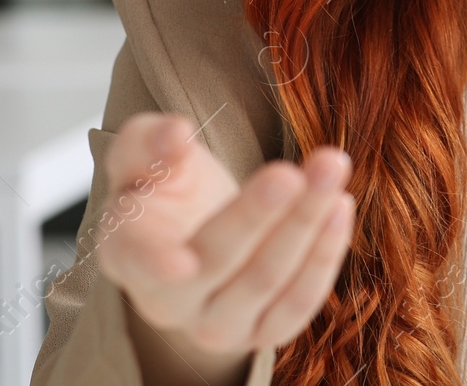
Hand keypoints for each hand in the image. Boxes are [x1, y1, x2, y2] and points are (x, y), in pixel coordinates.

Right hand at [95, 111, 355, 367]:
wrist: (193, 229)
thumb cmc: (162, 189)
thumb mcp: (141, 151)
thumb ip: (151, 139)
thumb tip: (177, 134)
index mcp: (127, 253)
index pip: (137, 262)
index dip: (156, 263)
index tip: (183, 260)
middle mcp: (168, 302)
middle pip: (218, 261)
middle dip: (257, 215)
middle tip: (290, 174)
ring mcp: (216, 324)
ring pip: (267, 280)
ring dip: (305, 223)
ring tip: (330, 168)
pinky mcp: (263, 332)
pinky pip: (299, 303)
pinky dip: (325, 255)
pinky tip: (339, 205)